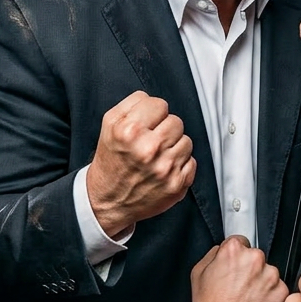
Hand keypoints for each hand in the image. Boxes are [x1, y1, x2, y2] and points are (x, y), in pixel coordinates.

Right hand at [87, 90, 195, 238]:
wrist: (109, 201)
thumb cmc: (111, 162)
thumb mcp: (109, 125)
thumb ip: (132, 104)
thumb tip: (153, 100)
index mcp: (130, 132)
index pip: (160, 105)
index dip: (152, 114)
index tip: (146, 125)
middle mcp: (148, 150)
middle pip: (176, 121)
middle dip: (164, 129)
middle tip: (151, 142)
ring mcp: (165, 168)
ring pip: (186, 141)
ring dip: (174, 147)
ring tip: (157, 156)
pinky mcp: (177, 185)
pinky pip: (191, 161)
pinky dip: (180, 165)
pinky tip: (164, 169)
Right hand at [180, 236, 285, 301]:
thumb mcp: (198, 274)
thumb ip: (213, 255)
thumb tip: (222, 251)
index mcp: (233, 251)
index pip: (241, 241)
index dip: (236, 256)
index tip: (235, 267)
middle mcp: (254, 259)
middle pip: (256, 257)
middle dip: (250, 269)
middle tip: (239, 287)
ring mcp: (270, 276)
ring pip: (268, 273)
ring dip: (261, 282)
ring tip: (247, 299)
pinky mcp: (281, 292)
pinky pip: (278, 289)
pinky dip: (270, 297)